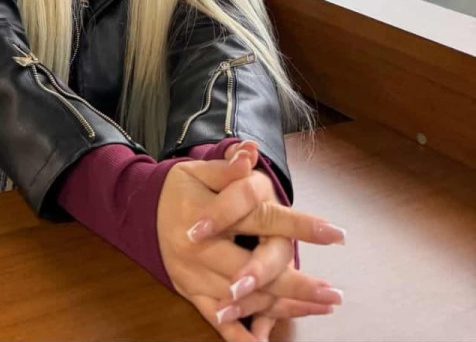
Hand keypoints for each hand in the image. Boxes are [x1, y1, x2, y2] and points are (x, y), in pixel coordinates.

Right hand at [156, 146, 343, 341]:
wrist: (141, 212)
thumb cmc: (178, 189)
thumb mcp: (198, 171)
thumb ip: (227, 168)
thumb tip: (251, 153)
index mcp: (206, 213)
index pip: (258, 217)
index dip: (298, 225)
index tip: (335, 233)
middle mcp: (200, 249)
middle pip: (255, 268)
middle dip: (297, 283)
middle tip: (332, 294)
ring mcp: (195, 275)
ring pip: (244, 297)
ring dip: (283, 307)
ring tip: (319, 308)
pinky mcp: (191, 293)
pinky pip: (218, 320)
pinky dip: (240, 335)